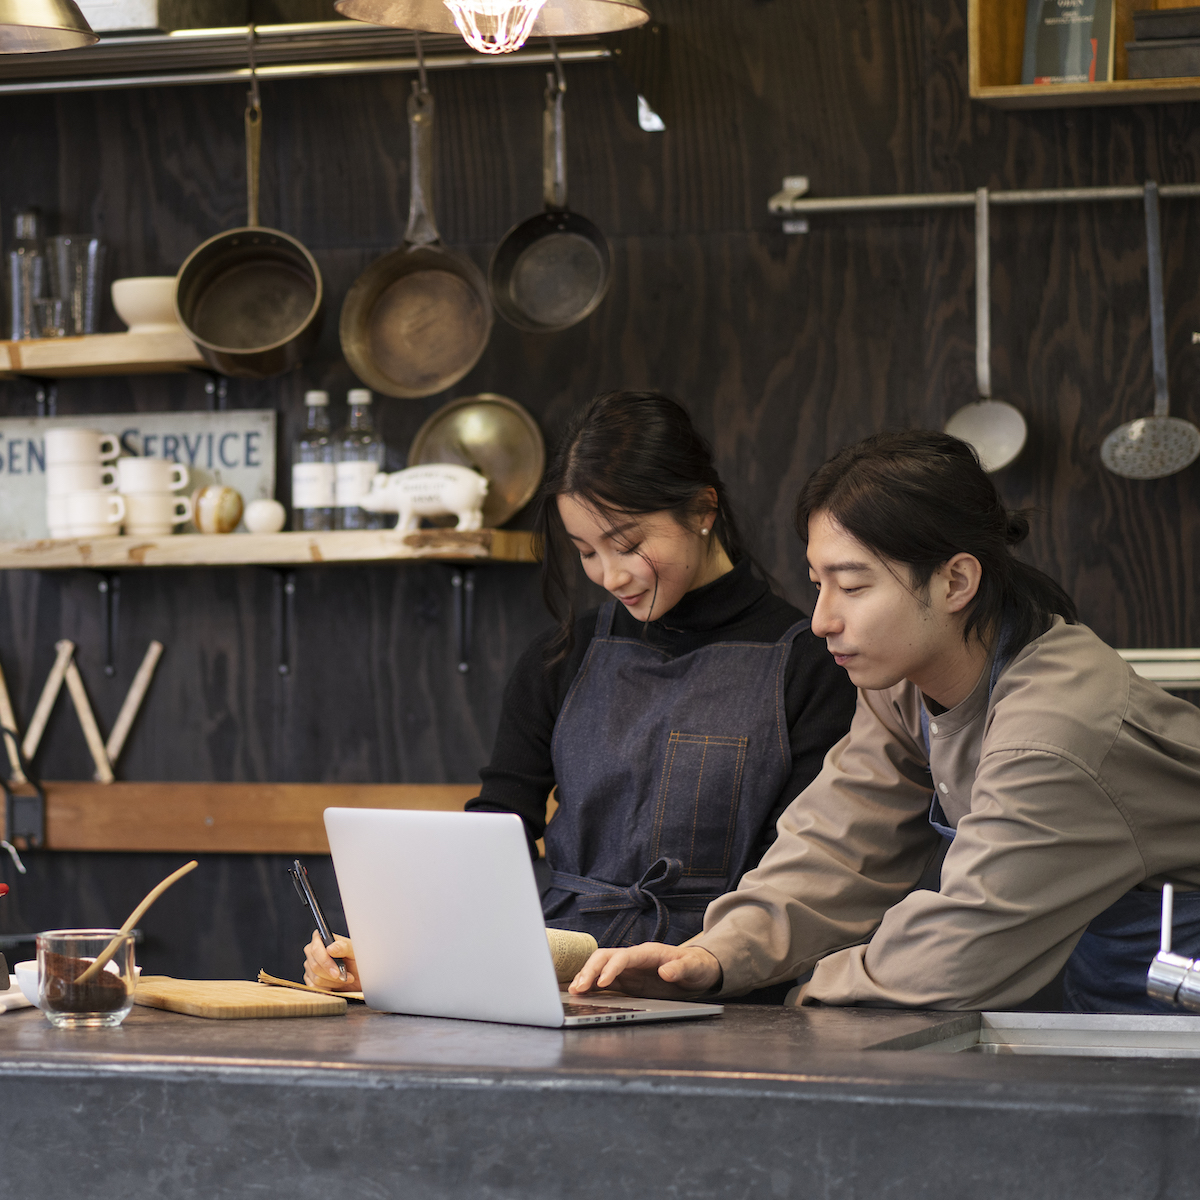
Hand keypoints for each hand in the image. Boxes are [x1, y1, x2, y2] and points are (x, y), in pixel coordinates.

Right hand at [303, 931, 359, 990]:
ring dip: (333, 982)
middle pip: (315, 966)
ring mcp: (309, 965)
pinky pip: (314, 987)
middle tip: (345, 976)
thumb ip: (343, 947)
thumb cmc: (356, 959)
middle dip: (332, 974)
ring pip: (316, 978)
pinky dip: (328, 988)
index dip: (326, 962)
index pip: (316, 950)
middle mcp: (312, 951)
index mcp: (321, 938)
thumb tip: (330, 949)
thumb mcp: (353, 951)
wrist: (357, 975)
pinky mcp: (309, 978)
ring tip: (344, 978)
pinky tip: (336, 983)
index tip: (337, 972)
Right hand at [568, 942, 721, 998]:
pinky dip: (592, 986)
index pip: (623, 956)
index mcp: (648, 952)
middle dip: (590, 970)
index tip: (603, 982)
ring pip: (600, 968)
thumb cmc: (696, 966)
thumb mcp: (694, 968)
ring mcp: (628, 970)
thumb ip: (680, 969)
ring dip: (586, 977)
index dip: (611, 968)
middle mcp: (634, 959)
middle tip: (579, 987)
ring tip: (574, 991)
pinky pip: (605, 982)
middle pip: (605, 957)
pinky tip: (581, 994)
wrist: (697, 970)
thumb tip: (666, 972)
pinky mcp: (627, 981)